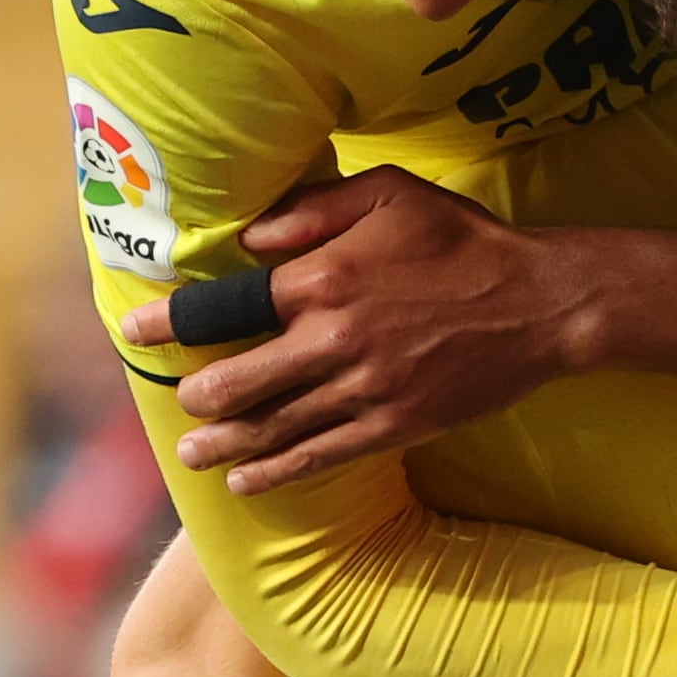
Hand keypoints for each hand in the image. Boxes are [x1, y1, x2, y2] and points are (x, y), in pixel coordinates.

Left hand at [113, 167, 676, 489]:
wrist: (543, 304)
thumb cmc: (465, 241)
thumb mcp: (390, 195)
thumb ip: (313, 211)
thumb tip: (250, 239)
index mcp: (322, 279)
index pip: (222, 306)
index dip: (168, 323)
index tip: (134, 331)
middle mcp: (332, 340)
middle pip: (235, 381)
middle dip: (196, 397)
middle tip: (177, 402)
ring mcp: (363, 390)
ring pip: (272, 427)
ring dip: (224, 444)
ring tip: (192, 454)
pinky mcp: (394, 425)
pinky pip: (319, 456)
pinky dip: (277, 472)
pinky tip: (247, 480)